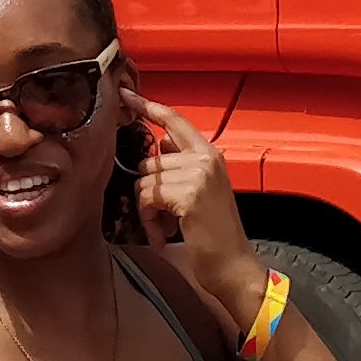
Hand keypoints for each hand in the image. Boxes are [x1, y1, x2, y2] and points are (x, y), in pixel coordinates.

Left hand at [127, 101, 264, 323]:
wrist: (234, 267)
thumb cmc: (214, 235)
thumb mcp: (201, 190)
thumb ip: (182, 162)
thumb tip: (160, 142)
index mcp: (210, 154)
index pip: (175, 119)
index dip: (148, 105)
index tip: (127, 93)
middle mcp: (206, 158)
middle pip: (150, 160)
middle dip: (149, 192)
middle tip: (163, 219)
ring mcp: (199, 174)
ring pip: (145, 180)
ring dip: (148, 210)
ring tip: (165, 228)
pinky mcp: (189, 194)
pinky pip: (148, 197)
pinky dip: (149, 220)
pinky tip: (163, 235)